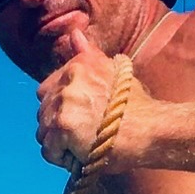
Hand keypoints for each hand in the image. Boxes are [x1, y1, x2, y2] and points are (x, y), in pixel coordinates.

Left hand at [36, 29, 150, 171]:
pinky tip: (80, 155)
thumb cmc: (137, 108)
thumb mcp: (114, 72)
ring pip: (43, 132)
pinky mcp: (62, 126)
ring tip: (83, 146)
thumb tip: (74, 34)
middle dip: (59, 126)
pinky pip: (48, 150)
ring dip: (60, 144)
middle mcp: (68, 78)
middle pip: (44, 111)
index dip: (62, 108)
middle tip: (84, 136)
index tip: (80, 118)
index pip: (48, 89)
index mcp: (78, 65)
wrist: (151, 130)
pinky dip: (61, 159)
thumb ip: (88, 55)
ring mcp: (64, 102)